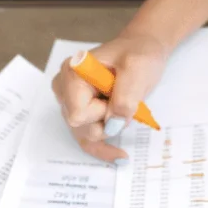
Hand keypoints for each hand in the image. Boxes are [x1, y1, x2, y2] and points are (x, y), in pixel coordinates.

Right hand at [51, 32, 169, 162]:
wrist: (142, 50)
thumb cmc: (139, 54)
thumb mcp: (138, 69)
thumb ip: (125, 96)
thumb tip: (113, 125)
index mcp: (72, 73)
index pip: (78, 112)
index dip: (103, 113)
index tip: (119, 98)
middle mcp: (64, 88)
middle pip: (80, 126)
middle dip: (107, 121)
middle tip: (126, 100)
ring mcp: (70, 102)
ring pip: (84, 134)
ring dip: (110, 128)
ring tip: (126, 110)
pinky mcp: (81, 112)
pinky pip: (86, 139)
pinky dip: (102, 149)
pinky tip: (119, 157)